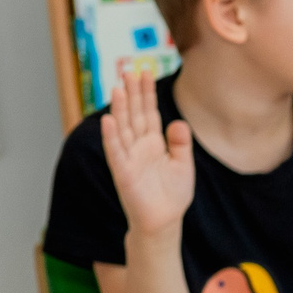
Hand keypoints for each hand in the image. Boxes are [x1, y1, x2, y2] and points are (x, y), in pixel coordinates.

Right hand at [97, 65, 193, 241]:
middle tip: (129, 70)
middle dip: (132, 93)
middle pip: (134, 115)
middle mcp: (138, 147)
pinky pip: (116, 152)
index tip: (145, 71)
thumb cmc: (171, 195)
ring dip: (120, 109)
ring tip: (119, 87)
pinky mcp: (123, 173)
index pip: (148, 112)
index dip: (147, 93)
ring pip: (123, 128)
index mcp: (153, 143)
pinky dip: (111, 136)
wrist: (164, 222)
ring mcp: (129, 158)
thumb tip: (179, 121)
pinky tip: (108, 120)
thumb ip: (181, 143)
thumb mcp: (183, 165)